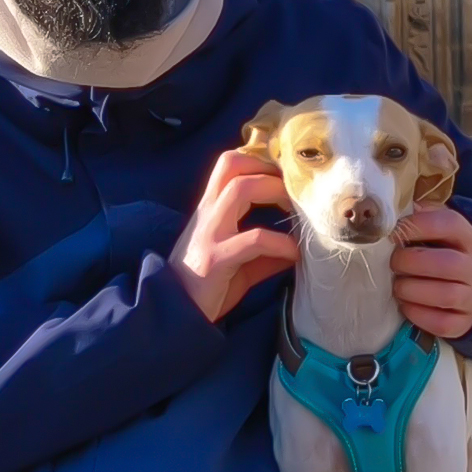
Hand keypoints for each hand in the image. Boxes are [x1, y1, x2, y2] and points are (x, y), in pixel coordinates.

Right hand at [170, 150, 298, 323]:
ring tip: (297, 211)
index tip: (290, 175)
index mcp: (211, 209)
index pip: (230, 163)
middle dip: (270, 169)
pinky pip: (254, 239)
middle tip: (296, 190)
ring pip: (240, 189)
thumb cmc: (206, 287)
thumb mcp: (239, 263)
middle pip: (234, 163)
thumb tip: (297, 247)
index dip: (261, 159)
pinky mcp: (216, 258)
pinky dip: (281, 243)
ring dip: (275, 192)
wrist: (175, 312)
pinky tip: (294, 254)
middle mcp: (208, 212)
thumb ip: (264, 252)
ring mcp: (210, 232)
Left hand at [392, 205, 471, 340]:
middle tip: (393, 263)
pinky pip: (443, 323)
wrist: (469, 289)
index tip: (392, 231)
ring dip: (412, 290)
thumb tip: (396, 207)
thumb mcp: (439, 231)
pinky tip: (405, 306)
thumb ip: (423, 217)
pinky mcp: (466, 323)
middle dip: (410, 262)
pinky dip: (418, 315)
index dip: (416, 226)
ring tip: (398, 286)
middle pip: (447, 263)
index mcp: (470, 238)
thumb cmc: (442, 253)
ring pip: (446, 295)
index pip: (449, 224)